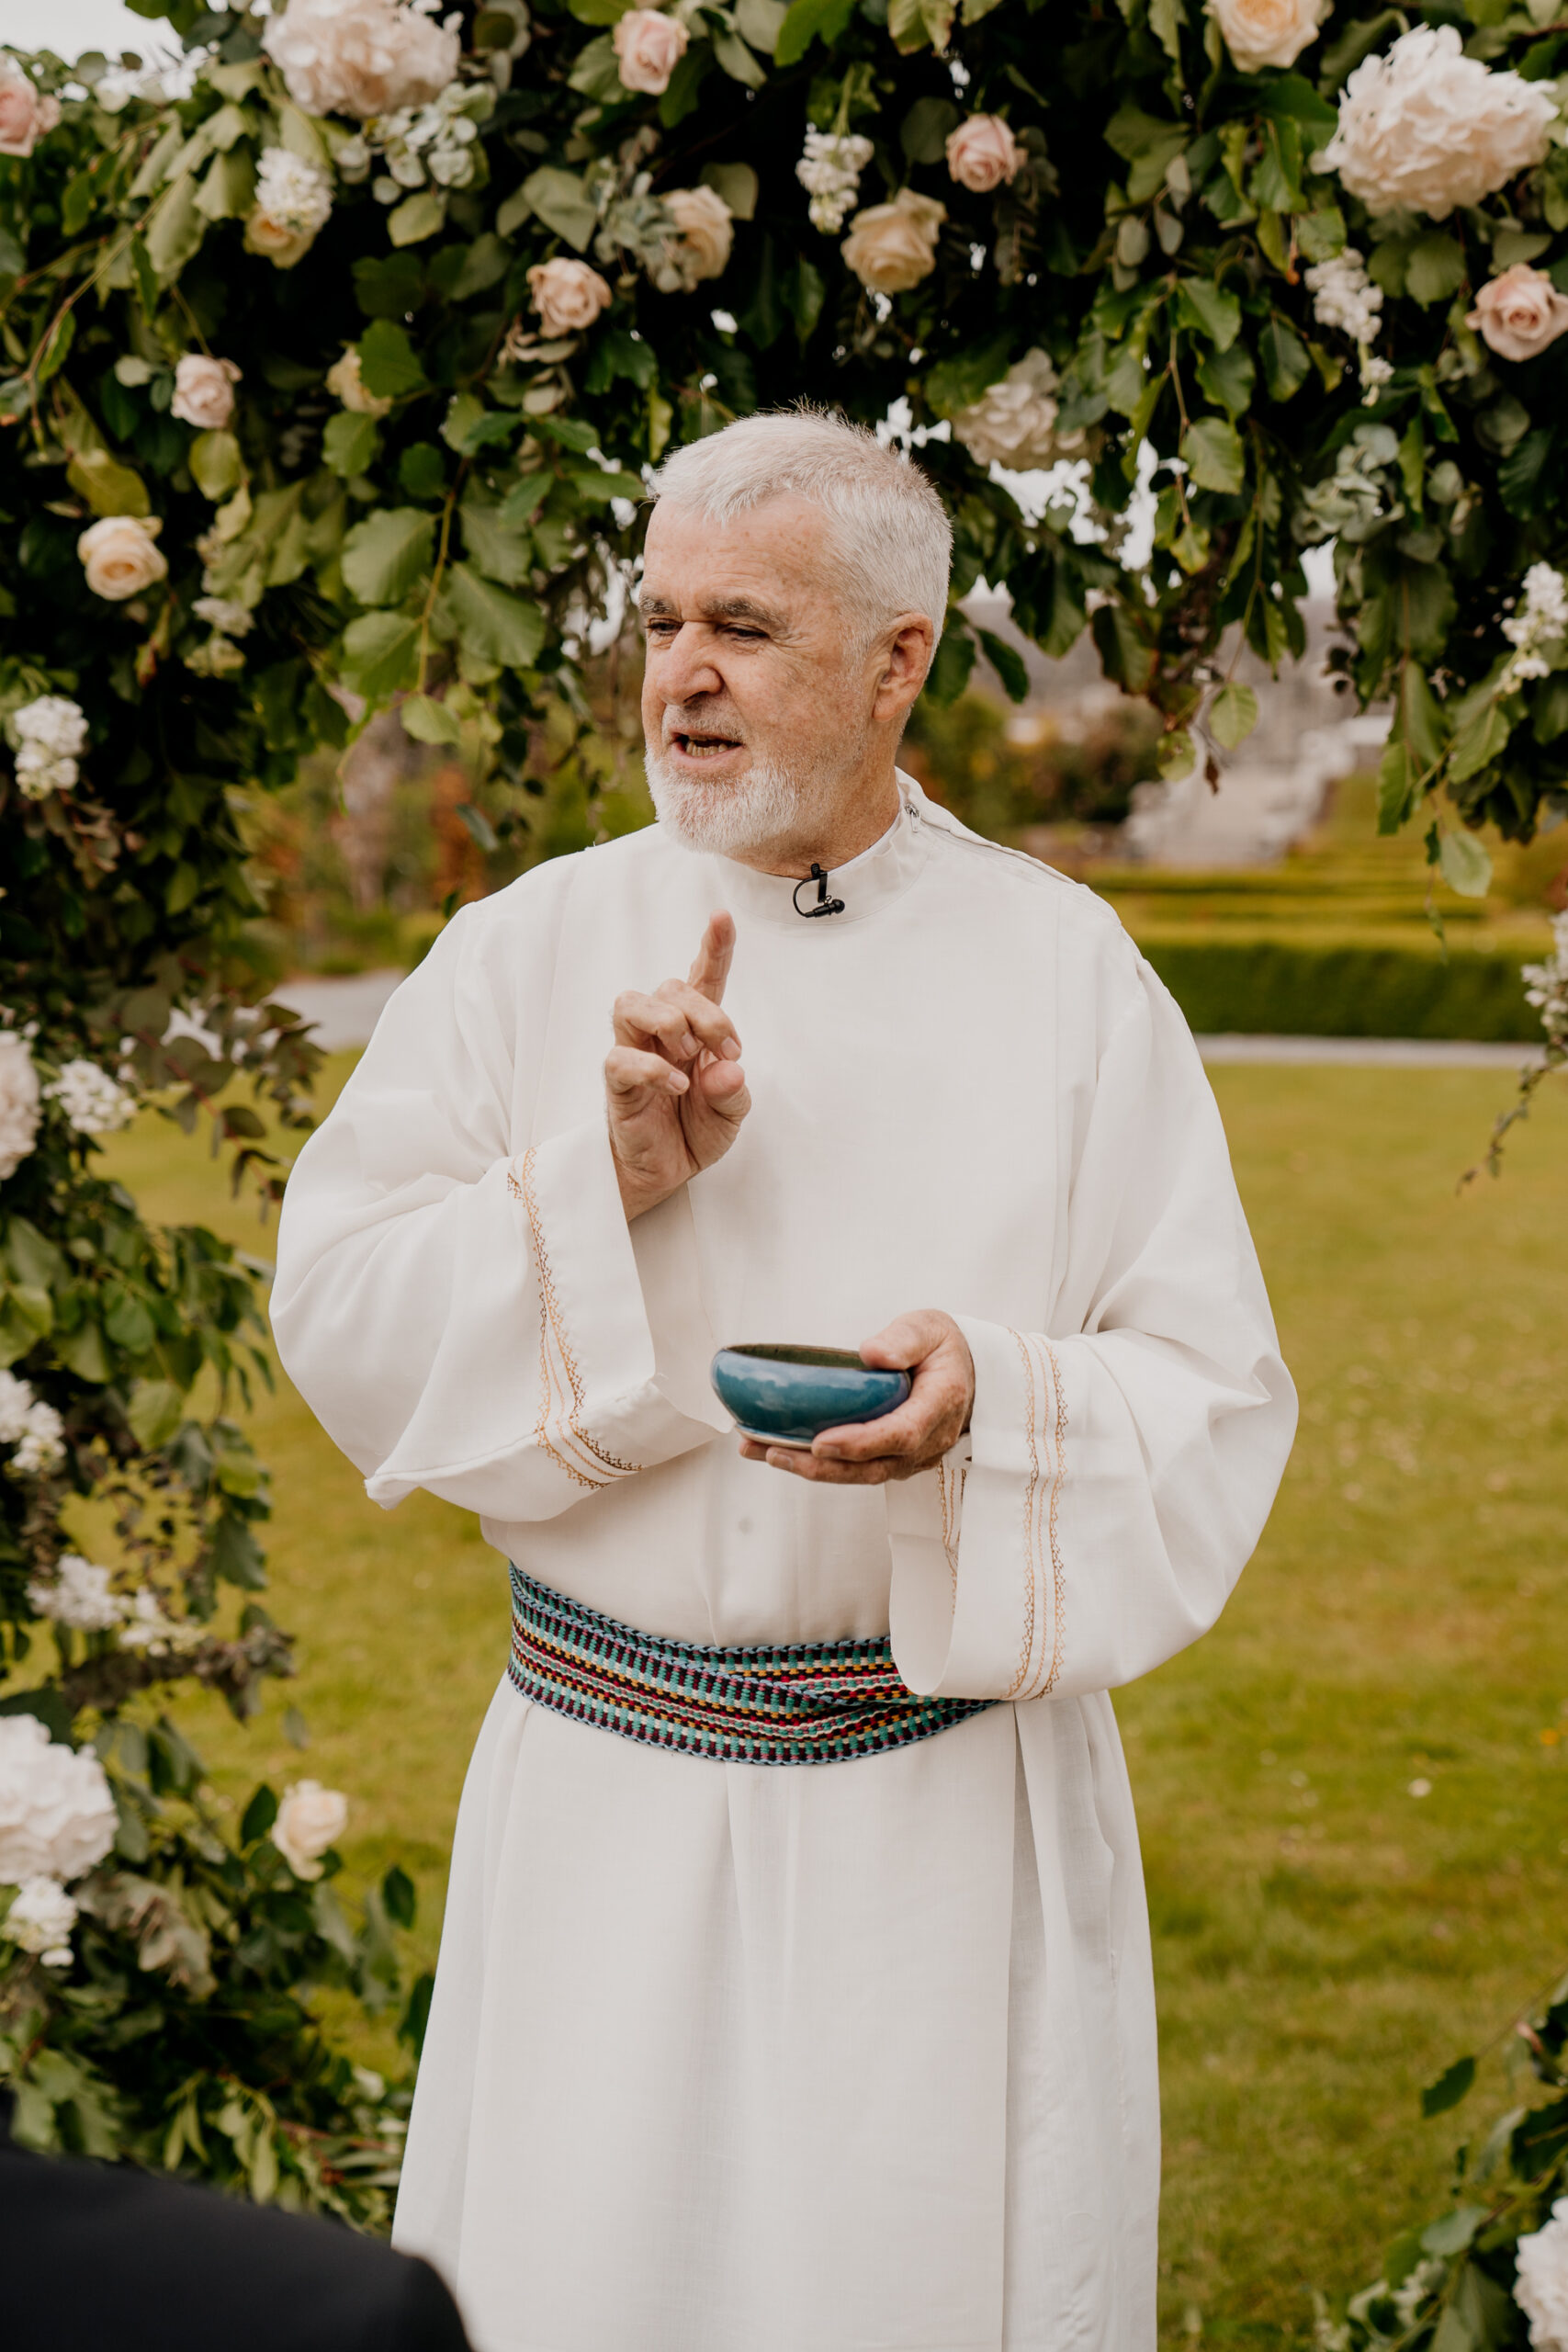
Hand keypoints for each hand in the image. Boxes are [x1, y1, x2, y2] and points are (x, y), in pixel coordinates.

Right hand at [606, 912, 751, 1221]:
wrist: (663, 1175)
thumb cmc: (693, 1133)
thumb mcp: (730, 1114)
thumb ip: (733, 1091)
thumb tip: (727, 1069)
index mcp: (693, 1031)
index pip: (701, 980)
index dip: (712, 947)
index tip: (721, 917)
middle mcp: (660, 1034)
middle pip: (669, 987)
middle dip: (706, 1013)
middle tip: (724, 1051)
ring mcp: (634, 1054)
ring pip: (630, 1003)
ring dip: (668, 1021)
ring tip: (688, 1054)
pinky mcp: (616, 1083)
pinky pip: (620, 1057)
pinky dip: (652, 1066)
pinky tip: (676, 1084)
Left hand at [738, 1310, 974, 1485]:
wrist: (967, 1372)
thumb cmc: (943, 1348)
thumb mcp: (930, 1328)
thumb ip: (904, 1339)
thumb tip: (872, 1353)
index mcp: (940, 1405)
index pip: (900, 1433)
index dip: (860, 1442)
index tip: (820, 1441)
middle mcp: (928, 1440)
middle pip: (874, 1466)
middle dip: (822, 1466)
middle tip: (774, 1452)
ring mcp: (912, 1456)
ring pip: (861, 1474)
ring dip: (811, 1469)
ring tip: (762, 1451)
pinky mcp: (893, 1460)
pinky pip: (856, 1469)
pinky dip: (818, 1464)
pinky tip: (777, 1449)